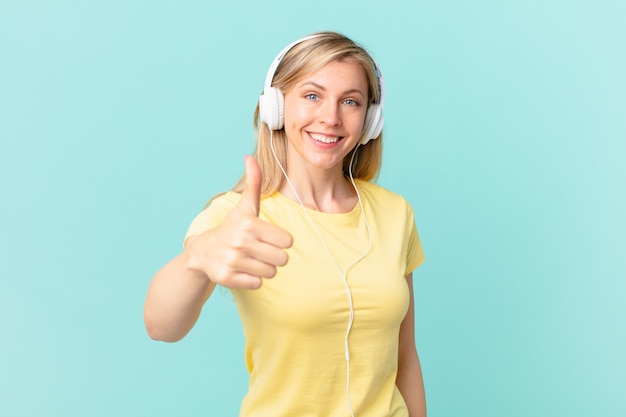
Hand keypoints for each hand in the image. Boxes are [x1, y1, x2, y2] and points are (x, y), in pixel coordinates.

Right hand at [186, 156, 292, 288]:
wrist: (202, 253)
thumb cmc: (232, 228)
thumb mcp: (244, 207)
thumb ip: (254, 183)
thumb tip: (250, 157)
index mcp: (249, 224)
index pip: (288, 241)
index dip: (280, 241)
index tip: (267, 238)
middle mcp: (240, 242)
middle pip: (282, 259)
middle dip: (274, 256)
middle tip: (260, 251)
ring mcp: (233, 261)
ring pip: (271, 273)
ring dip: (264, 268)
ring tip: (250, 260)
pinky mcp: (227, 278)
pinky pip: (257, 284)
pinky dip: (253, 279)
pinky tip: (242, 270)